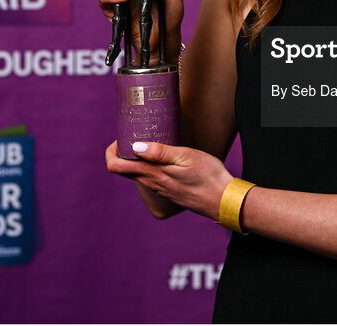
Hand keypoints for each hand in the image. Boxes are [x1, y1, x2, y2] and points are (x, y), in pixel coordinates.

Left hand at [105, 140, 232, 220]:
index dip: (112, 151)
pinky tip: (163, 157)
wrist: (224, 201)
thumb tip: (135, 145)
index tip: (122, 137)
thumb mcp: (187, 157)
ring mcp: (160, 190)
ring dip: (136, 159)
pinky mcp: (169, 192)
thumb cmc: (209, 176)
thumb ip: (160, 152)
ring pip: (137, 174)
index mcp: (152, 174)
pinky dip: (148, 166)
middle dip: (122, 152)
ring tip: (149, 141)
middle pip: (123, 170)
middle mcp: (152, 184)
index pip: (116, 167)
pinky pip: (150, 179)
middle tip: (135, 134)